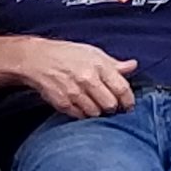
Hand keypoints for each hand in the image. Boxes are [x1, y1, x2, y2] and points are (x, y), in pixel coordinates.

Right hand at [10, 39, 140, 119]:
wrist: (37, 60)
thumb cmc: (67, 55)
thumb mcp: (93, 53)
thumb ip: (114, 63)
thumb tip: (132, 66)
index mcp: (99, 66)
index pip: (122, 89)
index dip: (129, 100)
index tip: (129, 105)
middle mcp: (87, 80)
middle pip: (110, 104)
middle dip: (114, 107)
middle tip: (111, 105)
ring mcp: (74, 93)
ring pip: (96, 113)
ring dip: (99, 112)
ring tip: (96, 105)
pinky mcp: (63, 103)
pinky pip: (80, 116)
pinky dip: (84, 114)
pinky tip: (83, 107)